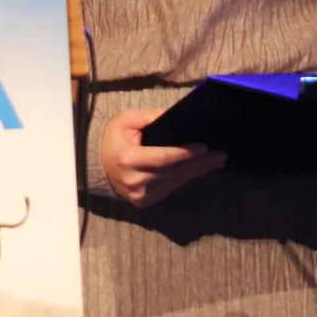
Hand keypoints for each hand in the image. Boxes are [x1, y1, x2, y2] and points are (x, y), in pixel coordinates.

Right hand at [101, 106, 226, 207]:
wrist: (95, 164)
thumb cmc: (113, 139)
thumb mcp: (126, 120)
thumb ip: (151, 117)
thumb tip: (176, 115)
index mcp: (128, 159)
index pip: (163, 158)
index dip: (185, 153)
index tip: (205, 147)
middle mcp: (134, 180)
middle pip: (174, 172)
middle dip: (200, 163)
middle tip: (221, 155)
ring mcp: (139, 194)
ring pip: (175, 182)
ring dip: (197, 171)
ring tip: (216, 162)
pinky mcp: (143, 201)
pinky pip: (169, 188)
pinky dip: (184, 178)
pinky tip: (198, 170)